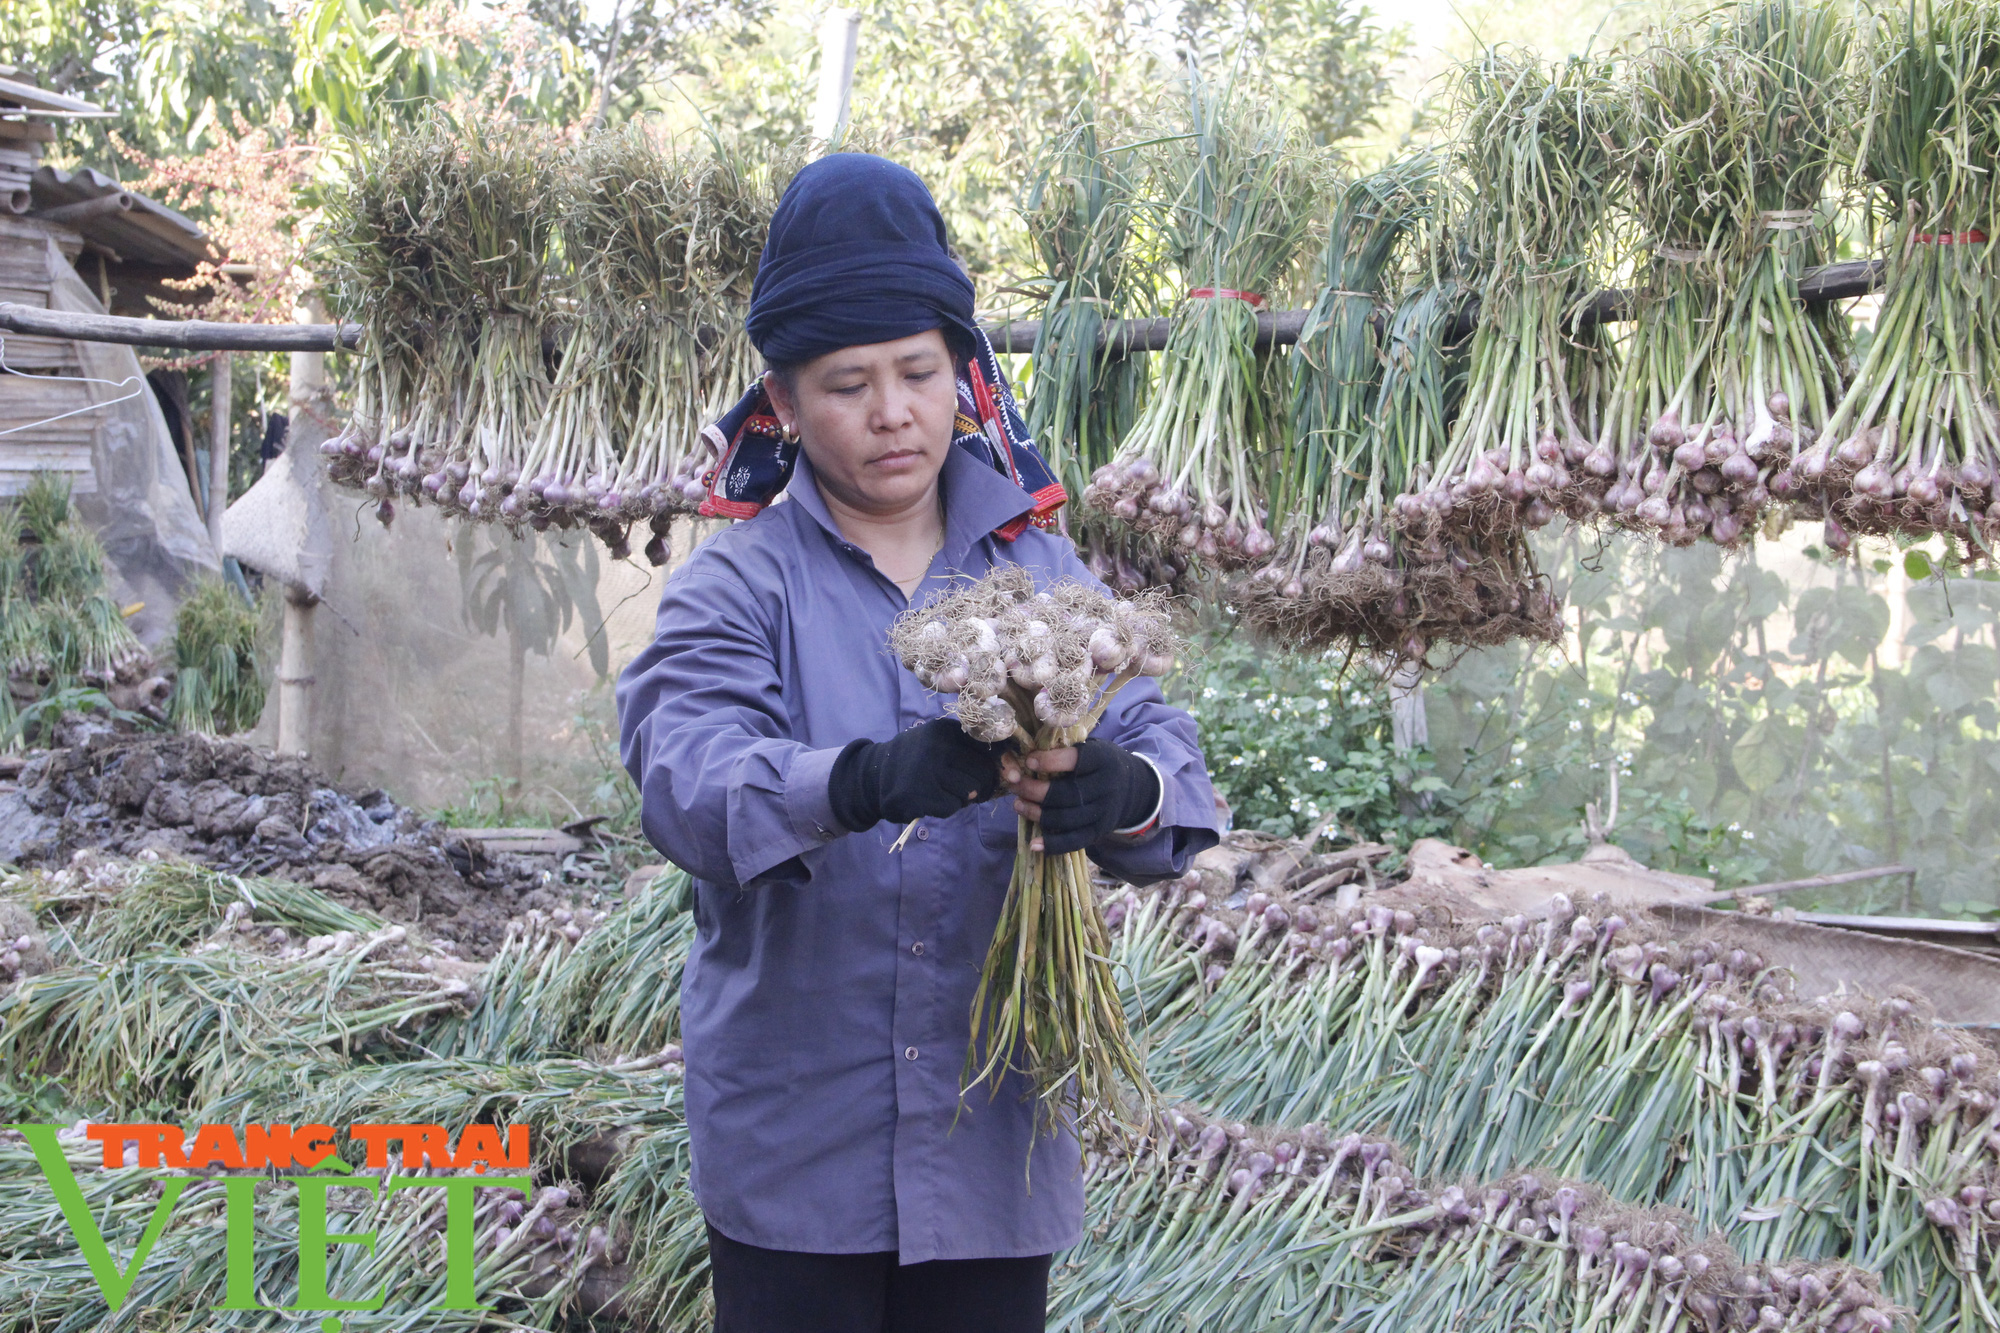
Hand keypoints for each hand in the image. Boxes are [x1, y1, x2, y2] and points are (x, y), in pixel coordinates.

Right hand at [828, 716, 1009, 831]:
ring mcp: (927, 770)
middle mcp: (937, 746)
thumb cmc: (917, 761)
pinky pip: (952, 806)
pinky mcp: (920, 794)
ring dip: (963, 798)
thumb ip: (973, 752)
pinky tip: (931, 800)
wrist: (875, 777)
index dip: (1003, 763)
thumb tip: (1012, 772)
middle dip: (983, 786)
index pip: (989, 746)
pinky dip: (947, 808)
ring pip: (969, 791)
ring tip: (945, 791)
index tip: (1009, 774)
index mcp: (946, 730)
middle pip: (983, 772)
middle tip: (973, 791)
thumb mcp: (941, 744)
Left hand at [1000, 739, 1159, 854]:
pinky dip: (1052, 845)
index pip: (1075, 760)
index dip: (1049, 762)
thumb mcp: (1090, 748)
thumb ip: (1065, 752)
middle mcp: (1106, 787)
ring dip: (1036, 814)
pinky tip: (1033, 843)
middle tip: (1015, 785)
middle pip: (1066, 794)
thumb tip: (1025, 761)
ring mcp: (1103, 812)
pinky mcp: (1099, 832)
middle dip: (1034, 791)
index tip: (1028, 761)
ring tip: (1018, 805)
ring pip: (1065, 819)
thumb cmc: (1100, 764)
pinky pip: (1074, 841)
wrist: (1132, 788)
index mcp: (1102, 760)